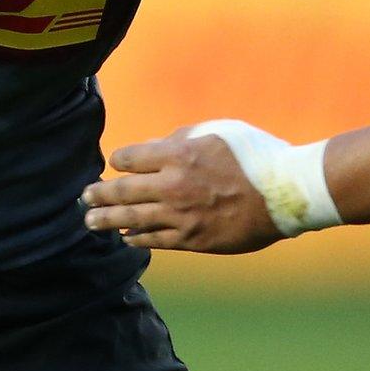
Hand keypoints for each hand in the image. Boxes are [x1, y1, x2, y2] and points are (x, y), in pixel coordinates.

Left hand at [81, 129, 285, 253]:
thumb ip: (185, 137)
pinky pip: (155, 240)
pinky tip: (126, 236)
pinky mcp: (192, 240)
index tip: (116, 163)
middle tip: (85, 196)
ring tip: (90, 221)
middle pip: (121, 191)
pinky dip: (136, 237)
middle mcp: (173, 186)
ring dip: (107, 220)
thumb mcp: (219, 130)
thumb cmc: (256, 155)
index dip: (119, 160)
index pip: (130, 158)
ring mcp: (181, 216)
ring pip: (131, 220)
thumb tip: (163, 146)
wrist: (285, 194)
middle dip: (98, 194)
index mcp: (178, 154)